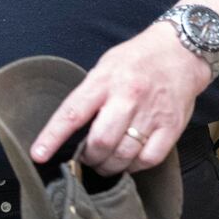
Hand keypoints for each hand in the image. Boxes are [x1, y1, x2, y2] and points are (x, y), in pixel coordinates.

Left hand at [31, 22, 210, 173]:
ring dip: (109, 166)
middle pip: (100, 141)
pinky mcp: (172, 126)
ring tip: (106, 162)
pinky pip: (148, 159)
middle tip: (87, 159)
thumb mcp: (105, 66)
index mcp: (105, 80)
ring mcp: (151, 113)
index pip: (73, 112)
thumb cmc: (137, 59)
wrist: (180, 50)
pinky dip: (135, 167)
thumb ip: (89, 94)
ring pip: (123, 155)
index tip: (38, 155)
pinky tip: (130, 160)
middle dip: (88, 159)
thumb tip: (71, 128)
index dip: (53, 137)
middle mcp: (128, 96)